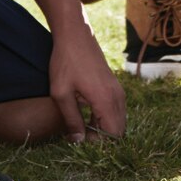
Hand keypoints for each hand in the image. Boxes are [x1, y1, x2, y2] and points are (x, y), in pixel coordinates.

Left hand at [48, 21, 126, 139]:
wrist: (75, 35)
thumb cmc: (65, 62)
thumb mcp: (61, 94)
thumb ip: (71, 120)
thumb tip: (78, 142)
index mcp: (105, 100)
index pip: (113, 134)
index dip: (100, 145)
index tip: (81, 144)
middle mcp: (116, 96)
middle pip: (119, 130)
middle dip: (103, 140)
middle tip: (81, 140)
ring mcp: (117, 90)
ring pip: (119, 120)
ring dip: (105, 129)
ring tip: (83, 130)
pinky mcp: (114, 86)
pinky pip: (116, 110)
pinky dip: (106, 119)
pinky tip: (88, 118)